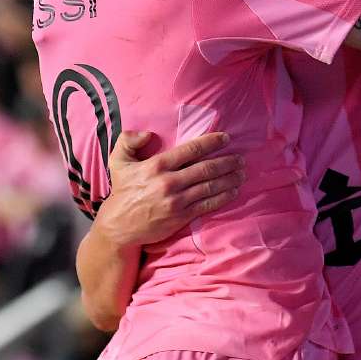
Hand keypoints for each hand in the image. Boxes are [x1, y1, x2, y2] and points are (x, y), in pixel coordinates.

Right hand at [94, 131, 244, 247]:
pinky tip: (233, 191)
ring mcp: (177, 200)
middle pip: (206, 168)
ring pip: (210, 186)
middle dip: (227, 162)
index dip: (211, 142)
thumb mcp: (118, 162)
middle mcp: (169, 182)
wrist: (118, 226)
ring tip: (242, 173)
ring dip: (230, 178)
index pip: (191, 149)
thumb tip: (147, 133)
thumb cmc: (122, 192)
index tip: (226, 138)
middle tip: (241, 158)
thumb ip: (128, 141)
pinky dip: (223, 197)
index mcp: (157, 165)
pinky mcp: (181, 217)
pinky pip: (207, 204)